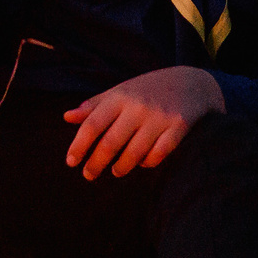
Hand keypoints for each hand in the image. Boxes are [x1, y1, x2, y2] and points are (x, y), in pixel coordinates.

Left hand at [63, 66, 225, 179]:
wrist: (190, 82)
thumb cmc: (147, 89)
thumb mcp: (119, 91)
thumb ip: (94, 105)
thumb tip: (67, 117)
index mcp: (119, 96)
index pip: (92, 124)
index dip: (79, 145)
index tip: (70, 162)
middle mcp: (137, 107)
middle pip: (111, 142)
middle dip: (96, 163)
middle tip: (88, 175)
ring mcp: (159, 118)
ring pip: (135, 152)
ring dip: (122, 166)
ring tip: (115, 171)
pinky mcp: (178, 127)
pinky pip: (159, 153)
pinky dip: (148, 162)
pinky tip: (142, 164)